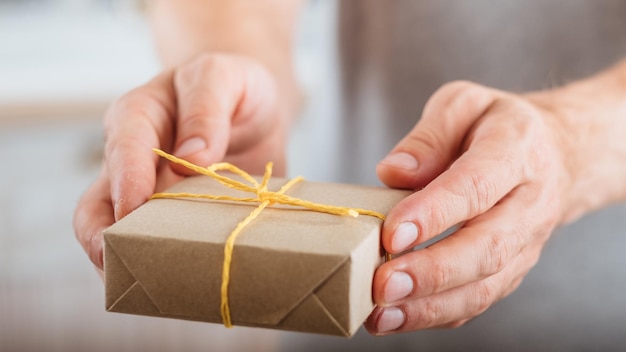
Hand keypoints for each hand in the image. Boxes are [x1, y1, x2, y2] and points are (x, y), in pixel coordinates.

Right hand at [73, 53, 289, 270]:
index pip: (123, 147)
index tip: (134, 208)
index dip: (125, 179)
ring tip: (155, 290)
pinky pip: (161, 250)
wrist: (254, 109)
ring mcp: (151, 197)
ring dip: (132, 264)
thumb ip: (207, 107)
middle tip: (125, 267)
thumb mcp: (224, 76)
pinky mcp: (175, 220)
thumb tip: (190, 158)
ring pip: (119, 238)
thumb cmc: (233, 87)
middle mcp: (132, 162)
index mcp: (138, 117)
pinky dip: (168, 268)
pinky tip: (187, 285)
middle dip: (104, 239)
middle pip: (97, 206)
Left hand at [365, 81, 577, 333]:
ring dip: (432, 304)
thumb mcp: (463, 105)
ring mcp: (525, 243)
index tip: (394, 233)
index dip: (434, 213)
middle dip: (432, 271)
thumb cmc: (495, 127)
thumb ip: (428, 135)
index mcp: (516, 152)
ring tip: (384, 312)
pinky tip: (396, 318)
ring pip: (485, 285)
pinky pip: (479, 299)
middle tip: (384, 283)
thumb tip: (393, 172)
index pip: (475, 186)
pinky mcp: (511, 268)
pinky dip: (438, 314)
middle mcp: (529, 204)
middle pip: (486, 247)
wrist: (555, 154)